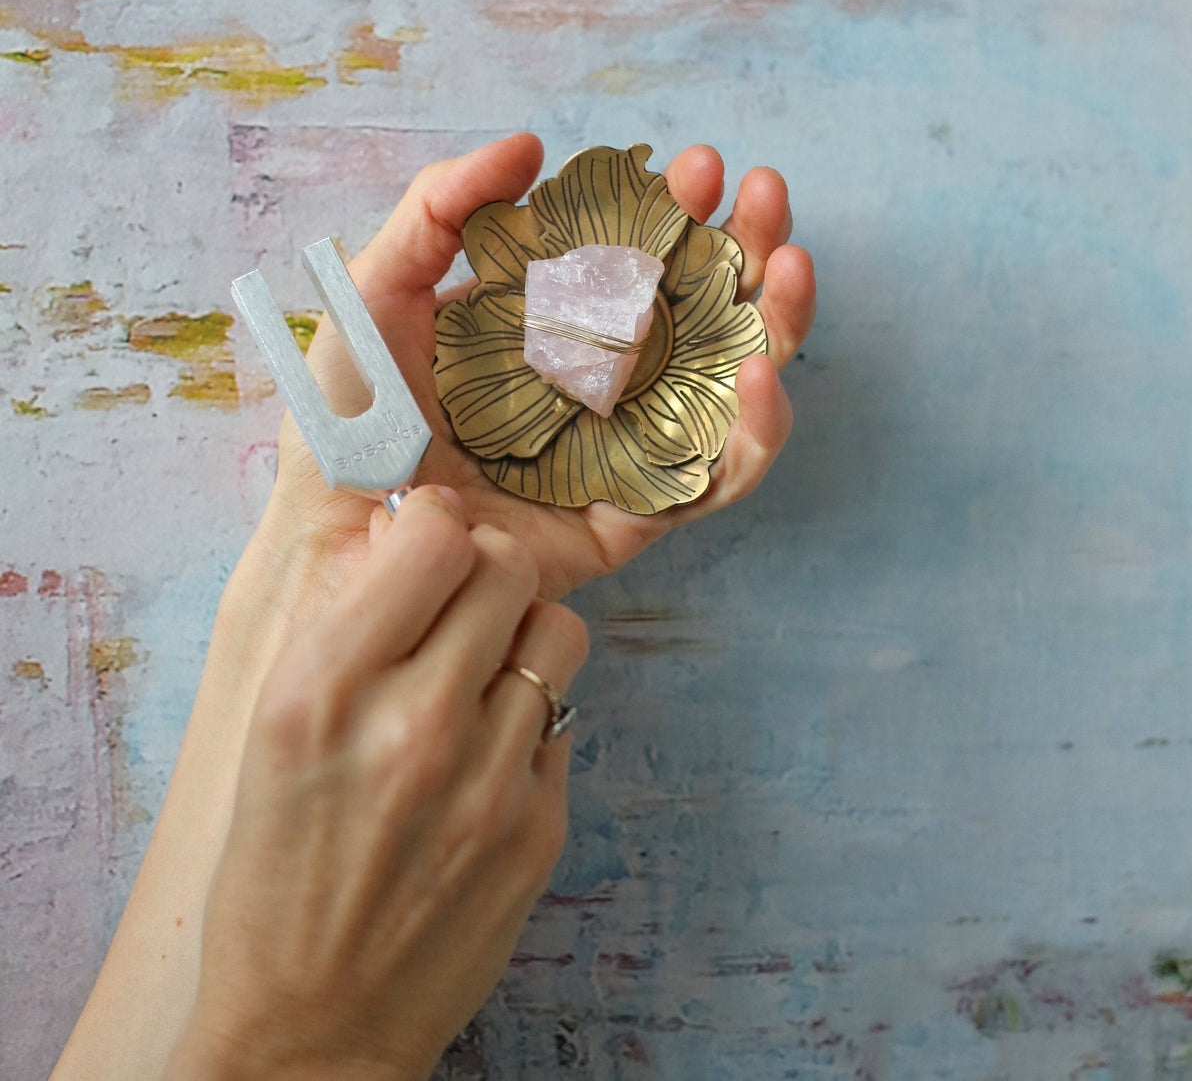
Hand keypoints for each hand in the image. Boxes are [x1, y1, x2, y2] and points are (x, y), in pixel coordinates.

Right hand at [169, 486, 587, 1080]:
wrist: (311, 1023)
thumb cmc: (274, 870)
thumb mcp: (271, 731)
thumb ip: (344, 622)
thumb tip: (411, 527)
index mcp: (323, 692)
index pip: (433, 538)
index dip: (436, 526)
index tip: (428, 540)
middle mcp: (413, 726)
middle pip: (506, 568)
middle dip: (485, 569)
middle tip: (460, 601)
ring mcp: (488, 780)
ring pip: (556, 630)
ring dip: (521, 637)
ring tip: (481, 675)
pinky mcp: (539, 826)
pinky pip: (562, 717)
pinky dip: (529, 720)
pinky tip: (484, 758)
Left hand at [267, 134, 815, 604]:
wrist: (337, 526)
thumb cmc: (355, 408)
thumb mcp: (384, 286)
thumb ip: (442, 205)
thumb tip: (531, 146)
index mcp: (558, 324)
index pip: (642, 258)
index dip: (681, 210)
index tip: (698, 167)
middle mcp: (607, 381)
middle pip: (705, 309)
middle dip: (747, 245)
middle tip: (762, 194)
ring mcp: (630, 447)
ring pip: (733, 383)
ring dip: (778, 320)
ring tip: (788, 263)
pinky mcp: (637, 517)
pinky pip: (718, 478)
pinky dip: (756, 429)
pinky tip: (761, 374)